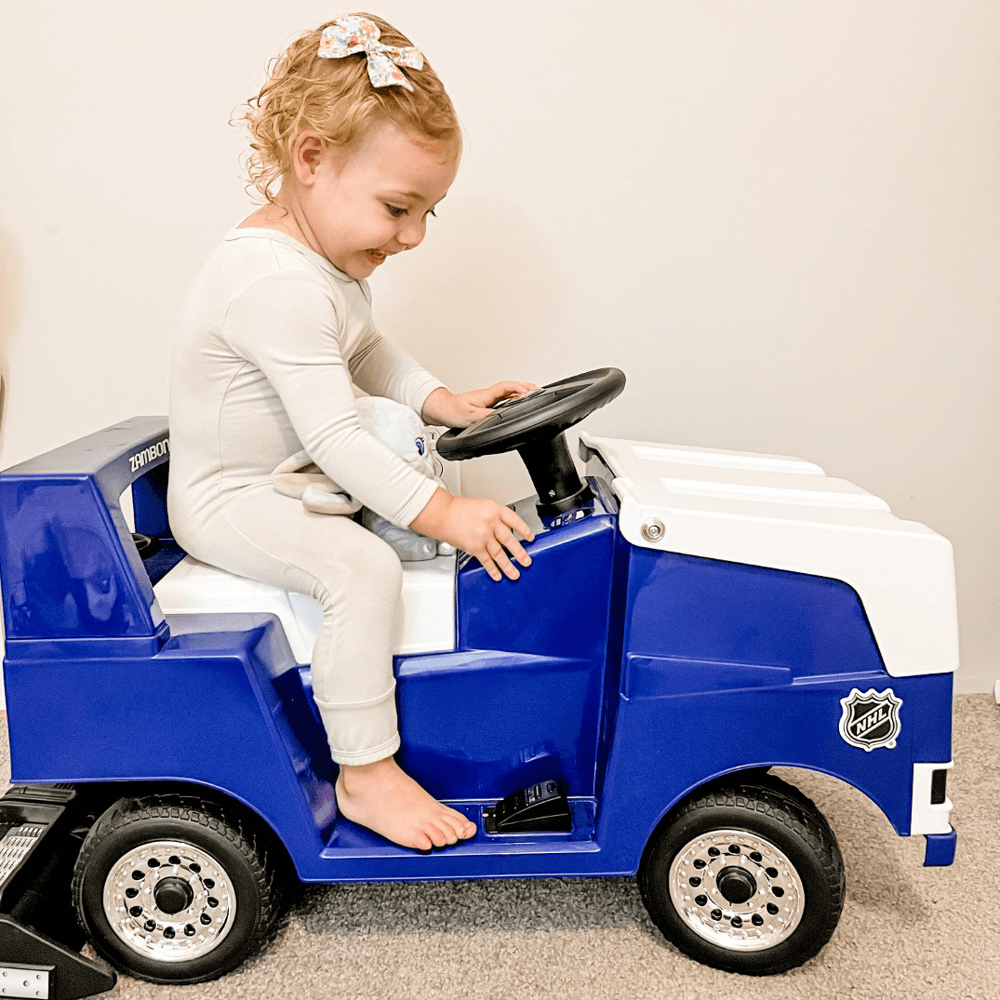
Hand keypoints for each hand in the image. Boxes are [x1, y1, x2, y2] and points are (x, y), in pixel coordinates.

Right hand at [410, 488, 534, 581]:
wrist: (442, 514)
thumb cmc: (458, 509)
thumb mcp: (482, 506)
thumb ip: (494, 518)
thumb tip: (504, 531)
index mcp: (495, 510)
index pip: (515, 520)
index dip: (524, 530)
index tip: (530, 538)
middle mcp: (491, 523)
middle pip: (510, 540)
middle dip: (520, 553)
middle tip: (526, 561)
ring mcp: (484, 536)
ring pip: (500, 554)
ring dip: (508, 565)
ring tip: (515, 573)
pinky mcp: (475, 547)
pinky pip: (487, 560)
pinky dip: (493, 569)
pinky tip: (497, 574)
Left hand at [421, 382, 537, 427]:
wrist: (441, 410)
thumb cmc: (452, 411)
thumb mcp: (470, 417)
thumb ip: (487, 416)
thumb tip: (500, 417)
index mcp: (486, 395)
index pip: (507, 387)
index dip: (520, 388)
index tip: (531, 392)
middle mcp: (488, 395)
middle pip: (511, 388)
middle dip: (525, 388)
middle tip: (537, 391)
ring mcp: (486, 399)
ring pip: (507, 393)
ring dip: (520, 393)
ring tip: (531, 396)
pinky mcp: (484, 404)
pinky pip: (503, 399)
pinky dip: (512, 399)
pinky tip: (515, 405)